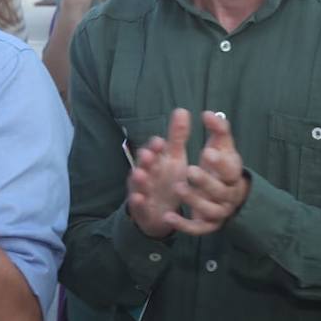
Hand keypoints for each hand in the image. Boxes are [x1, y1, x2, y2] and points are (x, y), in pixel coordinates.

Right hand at [127, 108, 190, 237]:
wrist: (159, 211)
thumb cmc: (167, 178)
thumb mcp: (174, 158)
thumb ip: (177, 136)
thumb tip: (182, 110)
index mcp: (156, 160)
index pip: (154, 150)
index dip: (156, 147)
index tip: (160, 142)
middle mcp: (146, 172)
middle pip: (143, 164)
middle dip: (145, 159)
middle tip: (148, 154)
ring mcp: (142, 190)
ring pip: (138, 183)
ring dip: (138, 179)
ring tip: (140, 174)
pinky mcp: (142, 208)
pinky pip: (138, 205)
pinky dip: (138, 202)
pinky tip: (139, 199)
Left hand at [167, 111, 249, 235]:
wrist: (228, 194)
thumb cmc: (220, 165)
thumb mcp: (221, 146)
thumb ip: (217, 129)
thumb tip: (208, 113)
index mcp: (233, 174)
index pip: (231, 170)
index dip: (220, 163)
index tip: (207, 152)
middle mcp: (229, 195)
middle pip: (220, 191)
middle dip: (205, 181)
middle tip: (189, 170)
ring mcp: (219, 211)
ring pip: (209, 210)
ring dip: (194, 200)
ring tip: (177, 187)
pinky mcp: (208, 225)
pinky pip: (198, 229)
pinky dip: (184, 224)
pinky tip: (168, 215)